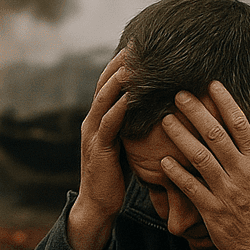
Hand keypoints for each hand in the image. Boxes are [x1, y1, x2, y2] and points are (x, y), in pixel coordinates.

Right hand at [67, 50, 130, 249]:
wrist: (98, 204)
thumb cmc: (115, 175)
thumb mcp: (125, 144)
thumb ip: (132, 125)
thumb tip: (157, 109)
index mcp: (98, 118)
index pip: (108, 83)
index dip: (120, 63)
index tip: (137, 46)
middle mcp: (92, 121)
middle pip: (104, 84)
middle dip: (119, 64)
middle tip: (135, 45)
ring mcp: (93, 134)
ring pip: (104, 100)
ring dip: (118, 81)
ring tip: (132, 64)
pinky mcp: (99, 149)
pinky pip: (108, 125)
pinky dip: (118, 109)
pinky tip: (130, 98)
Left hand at [159, 81, 249, 249]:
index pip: (241, 125)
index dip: (225, 103)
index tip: (212, 85)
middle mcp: (241, 174)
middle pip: (216, 135)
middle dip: (196, 112)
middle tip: (179, 94)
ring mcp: (226, 192)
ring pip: (200, 157)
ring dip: (181, 136)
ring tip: (166, 120)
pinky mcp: (212, 210)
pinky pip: (191, 188)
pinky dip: (177, 174)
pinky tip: (163, 160)